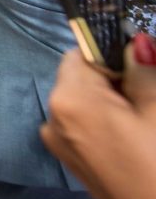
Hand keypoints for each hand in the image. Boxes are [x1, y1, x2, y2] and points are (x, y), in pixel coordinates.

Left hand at [40, 37, 155, 198]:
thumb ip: (143, 69)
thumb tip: (136, 41)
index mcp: (69, 99)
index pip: (82, 52)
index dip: (113, 54)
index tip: (141, 65)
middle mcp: (53, 116)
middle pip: (81, 76)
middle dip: (114, 79)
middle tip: (146, 99)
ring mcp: (57, 140)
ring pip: (84, 100)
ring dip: (112, 100)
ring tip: (143, 122)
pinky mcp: (69, 157)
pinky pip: (83, 123)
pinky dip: (106, 120)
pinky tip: (133, 138)